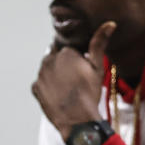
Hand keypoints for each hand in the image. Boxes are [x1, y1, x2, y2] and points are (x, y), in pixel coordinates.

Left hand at [32, 22, 114, 140]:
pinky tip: (61, 95)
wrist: (77, 120)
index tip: (84, 68)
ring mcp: (40, 75)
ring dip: (56, 74)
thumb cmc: (90, 93)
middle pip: (57, 57)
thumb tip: (109, 23)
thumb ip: (100, 43)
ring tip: (70, 87)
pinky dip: (49, 87)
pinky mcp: (35, 88)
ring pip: (48, 69)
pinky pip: (42, 83)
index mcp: (65, 52)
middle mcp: (49, 60)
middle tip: (77, 78)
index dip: (78, 57)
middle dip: (65, 63)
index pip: (69, 48)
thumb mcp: (98, 67)